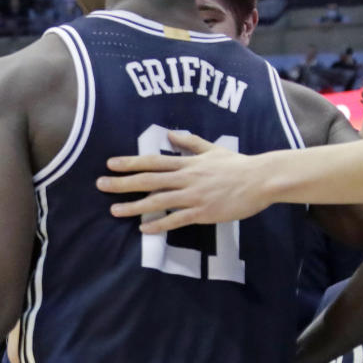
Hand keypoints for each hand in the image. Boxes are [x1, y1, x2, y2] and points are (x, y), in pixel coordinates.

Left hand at [95, 130, 271, 232]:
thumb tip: (170, 132)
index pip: (153, 161)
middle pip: (149, 180)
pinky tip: (144, 229)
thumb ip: (190, 142)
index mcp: (187, 163)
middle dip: (123, 183)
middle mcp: (186, 178)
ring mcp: (194, 196)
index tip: (110, 164)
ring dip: (134, 206)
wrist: (261, 180)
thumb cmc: (238, 164)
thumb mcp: (212, 149)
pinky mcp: (204, 212)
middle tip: (101, 185)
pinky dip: (160, 224)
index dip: (130, 162)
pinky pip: (177, 220)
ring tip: (114, 210)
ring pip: (158, 201)